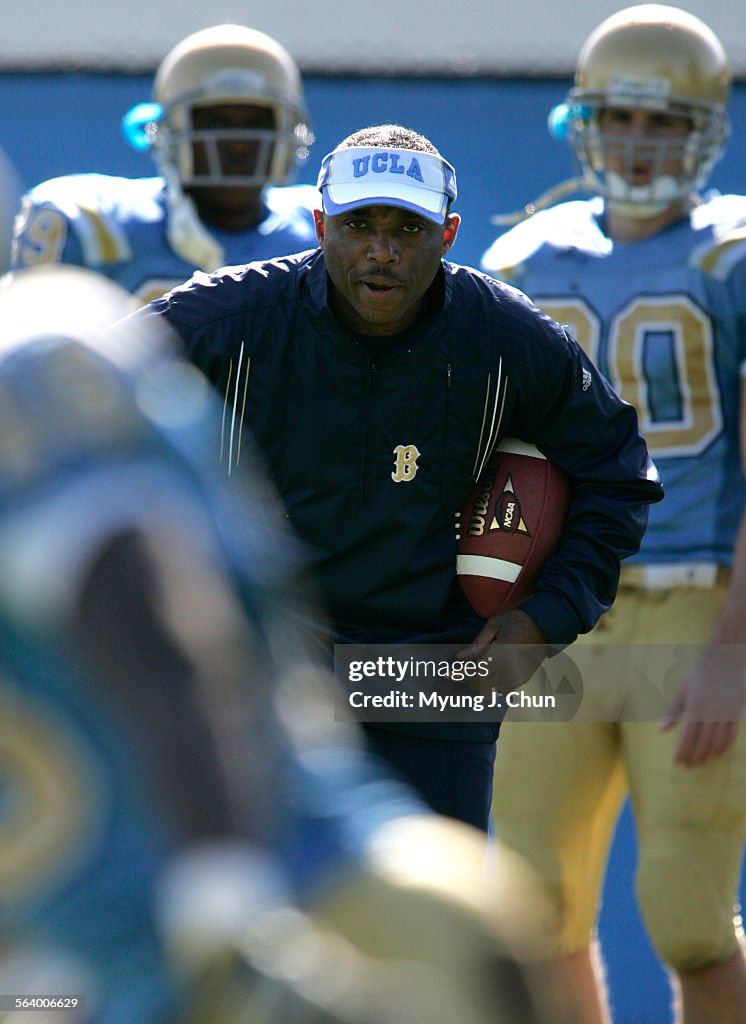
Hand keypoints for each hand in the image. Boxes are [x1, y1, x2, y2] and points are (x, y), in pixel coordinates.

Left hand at [459, 608, 548, 694]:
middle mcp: (508, 672)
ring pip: (490, 691)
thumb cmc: (518, 621)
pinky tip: (490, 670)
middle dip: (467, 680)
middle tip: (460, 669)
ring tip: (476, 669)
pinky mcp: (522, 680)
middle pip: (479, 688)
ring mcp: (516, 678)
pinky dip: (492, 683)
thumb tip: (460, 658)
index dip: (456, 675)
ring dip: (479, 683)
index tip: (444, 674)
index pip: (472, 673)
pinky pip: (502, 689)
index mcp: (499, 657)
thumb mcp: (494, 625)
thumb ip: (477, 644)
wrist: (546, 625)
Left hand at [661, 646, 745, 766]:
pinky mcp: (736, 713)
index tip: (677, 762)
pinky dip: (724, 747)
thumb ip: (673, 711)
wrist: (727, 661)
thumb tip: (662, 731)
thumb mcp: (683, 690)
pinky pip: (731, 735)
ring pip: (718, 742)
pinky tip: (718, 754)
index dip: (683, 751)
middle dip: (694, 756)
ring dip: (709, 755)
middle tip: (688, 766)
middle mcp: (711, 712)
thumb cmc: (701, 675)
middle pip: (702, 742)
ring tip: (701, 762)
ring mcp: (726, 714)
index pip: (688, 735)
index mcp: (696, 706)